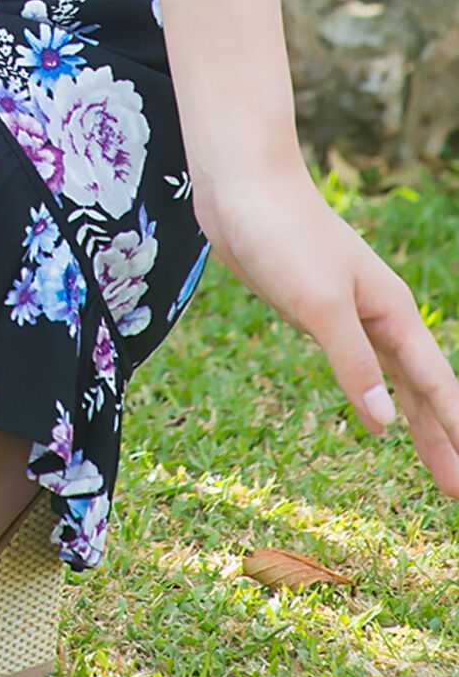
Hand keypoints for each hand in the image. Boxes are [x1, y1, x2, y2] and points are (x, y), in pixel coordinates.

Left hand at [193, 166, 458, 501]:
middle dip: (443, 439)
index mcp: (392, 313)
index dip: (454, 432)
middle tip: (455, 492)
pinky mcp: (315, 308)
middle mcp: (379, 314)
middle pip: (422, 389)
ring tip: (435, 463)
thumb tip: (385, 424)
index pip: (435, 386)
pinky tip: (378, 412)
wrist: (240, 184)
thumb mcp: (320, 304)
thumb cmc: (283, 233)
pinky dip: (376, 394)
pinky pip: (360, 365)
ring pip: (393, 380)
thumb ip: (354, 363)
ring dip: (415, 421)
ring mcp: (348, 311)